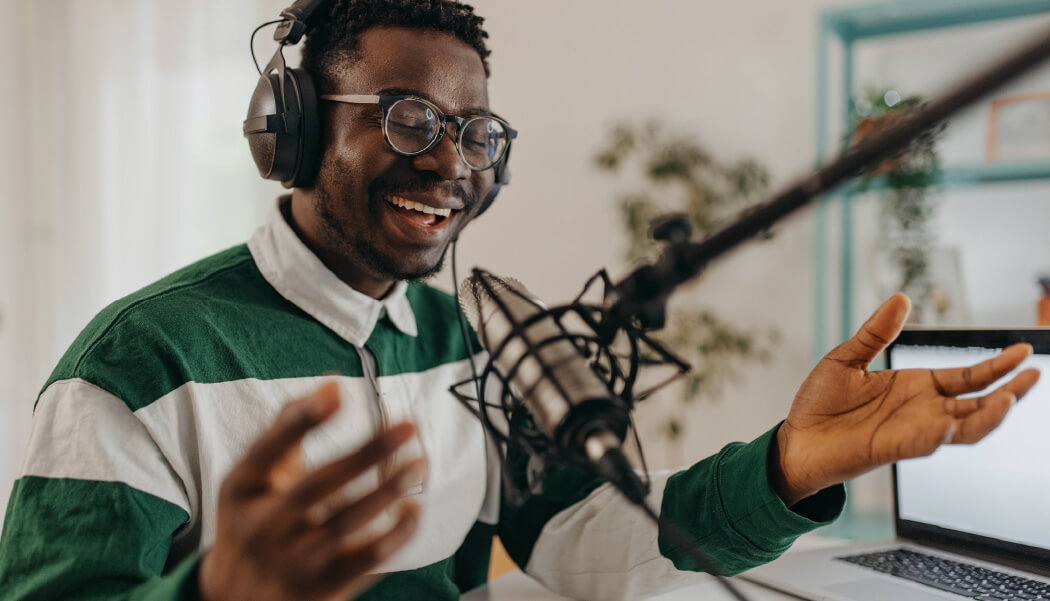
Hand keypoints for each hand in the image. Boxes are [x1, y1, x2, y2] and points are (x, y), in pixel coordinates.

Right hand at [199, 382, 426, 600]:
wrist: (237, 598)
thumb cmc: (254, 518)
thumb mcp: (253, 476)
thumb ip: (289, 426)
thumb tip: (333, 383)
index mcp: (242, 490)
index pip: (268, 450)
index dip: (301, 421)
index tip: (338, 392)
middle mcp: (263, 527)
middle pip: (317, 487)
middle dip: (366, 454)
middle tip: (408, 426)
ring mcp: (293, 561)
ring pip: (345, 524)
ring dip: (387, 490)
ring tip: (421, 461)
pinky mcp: (323, 586)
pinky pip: (365, 561)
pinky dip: (395, 535)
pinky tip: (415, 507)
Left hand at [773, 294, 1039, 505]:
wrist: (795, 438)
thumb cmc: (820, 403)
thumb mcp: (847, 358)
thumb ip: (876, 333)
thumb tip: (901, 298)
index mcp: (916, 386)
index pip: (967, 377)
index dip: (997, 366)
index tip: (1023, 351)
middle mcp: (922, 410)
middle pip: (978, 404)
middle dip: (1008, 392)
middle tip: (1033, 376)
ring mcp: (910, 431)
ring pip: (963, 429)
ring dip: (987, 417)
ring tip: (1008, 399)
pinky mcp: (891, 448)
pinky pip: (924, 443)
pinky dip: (940, 434)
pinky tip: (951, 423)